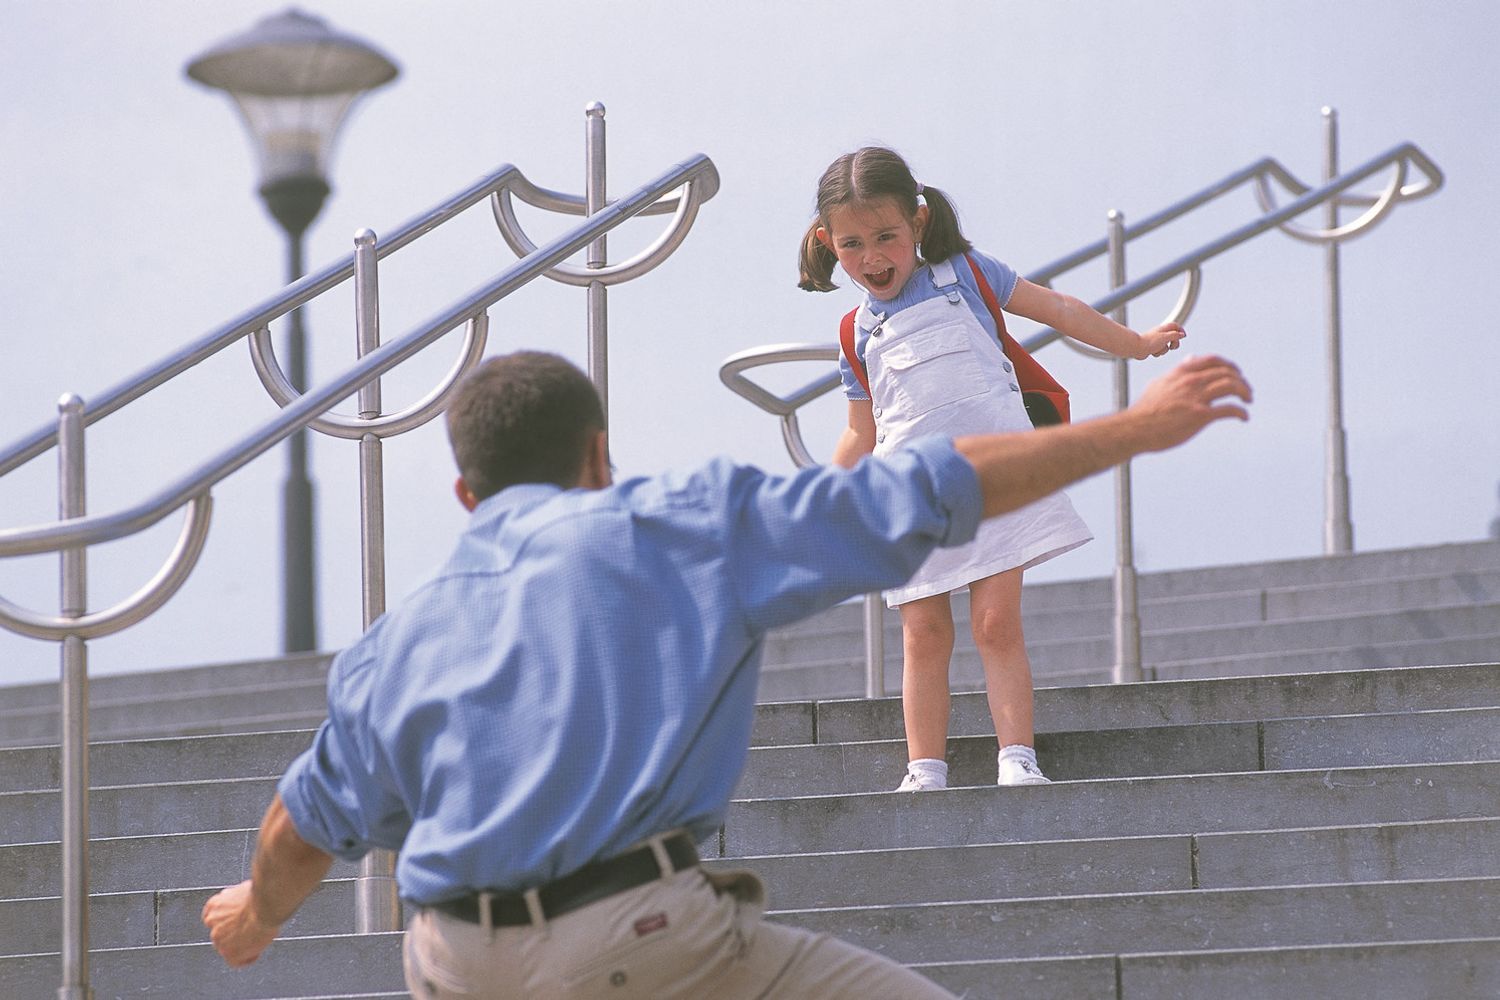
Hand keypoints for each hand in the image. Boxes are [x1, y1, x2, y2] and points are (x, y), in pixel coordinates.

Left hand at [202, 879, 280, 967]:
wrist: (265, 905)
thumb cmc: (261, 895)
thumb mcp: (243, 891)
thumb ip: (236, 900)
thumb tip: (242, 901)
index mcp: (214, 905)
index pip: (211, 917)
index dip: (224, 921)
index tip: (234, 922)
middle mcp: (212, 923)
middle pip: (220, 933)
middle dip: (233, 933)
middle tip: (250, 930)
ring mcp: (219, 939)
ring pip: (228, 948)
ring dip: (240, 946)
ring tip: (257, 940)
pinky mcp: (229, 954)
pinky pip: (237, 962)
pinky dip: (247, 958)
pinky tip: (257, 951)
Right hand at [1130, 354, 1251, 450]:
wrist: (1135, 428)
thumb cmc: (1145, 410)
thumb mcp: (1160, 383)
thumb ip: (1177, 371)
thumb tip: (1190, 360)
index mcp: (1182, 372)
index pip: (1213, 361)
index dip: (1229, 365)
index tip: (1237, 373)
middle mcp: (1191, 381)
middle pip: (1227, 373)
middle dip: (1241, 381)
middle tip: (1247, 391)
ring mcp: (1197, 398)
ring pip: (1232, 386)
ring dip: (1245, 392)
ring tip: (1248, 400)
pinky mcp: (1201, 416)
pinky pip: (1229, 409)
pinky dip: (1241, 412)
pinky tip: (1244, 417)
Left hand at [1136, 323, 1185, 358]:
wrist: (1137, 348)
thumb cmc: (1149, 342)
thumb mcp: (1166, 337)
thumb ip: (1175, 335)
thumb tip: (1182, 334)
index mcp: (1164, 329)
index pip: (1175, 326)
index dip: (1181, 330)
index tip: (1183, 336)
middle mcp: (1160, 334)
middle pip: (1173, 337)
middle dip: (1174, 344)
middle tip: (1172, 347)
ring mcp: (1157, 341)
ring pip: (1166, 346)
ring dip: (1164, 350)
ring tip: (1158, 349)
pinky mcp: (1153, 347)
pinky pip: (1160, 351)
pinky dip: (1158, 353)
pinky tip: (1152, 352)